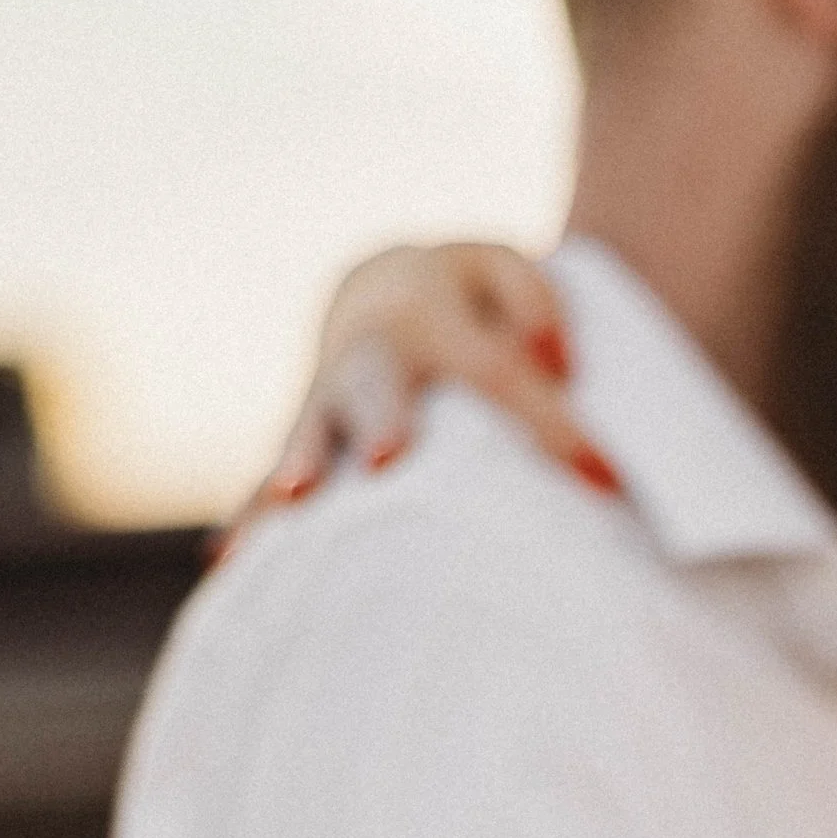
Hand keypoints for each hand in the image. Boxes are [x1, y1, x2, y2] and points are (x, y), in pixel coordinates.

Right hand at [217, 241, 600, 548]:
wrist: (383, 289)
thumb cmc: (468, 298)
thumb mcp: (509, 274)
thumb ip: (539, 308)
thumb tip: (554, 365)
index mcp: (428, 307)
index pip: (500, 373)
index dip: (553, 427)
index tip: (605, 484)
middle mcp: (369, 352)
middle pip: (377, 384)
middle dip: (381, 420)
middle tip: (387, 458)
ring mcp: (327, 398)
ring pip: (311, 429)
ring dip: (299, 467)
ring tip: (292, 500)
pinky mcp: (306, 441)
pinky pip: (269, 478)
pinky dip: (250, 518)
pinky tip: (231, 563)